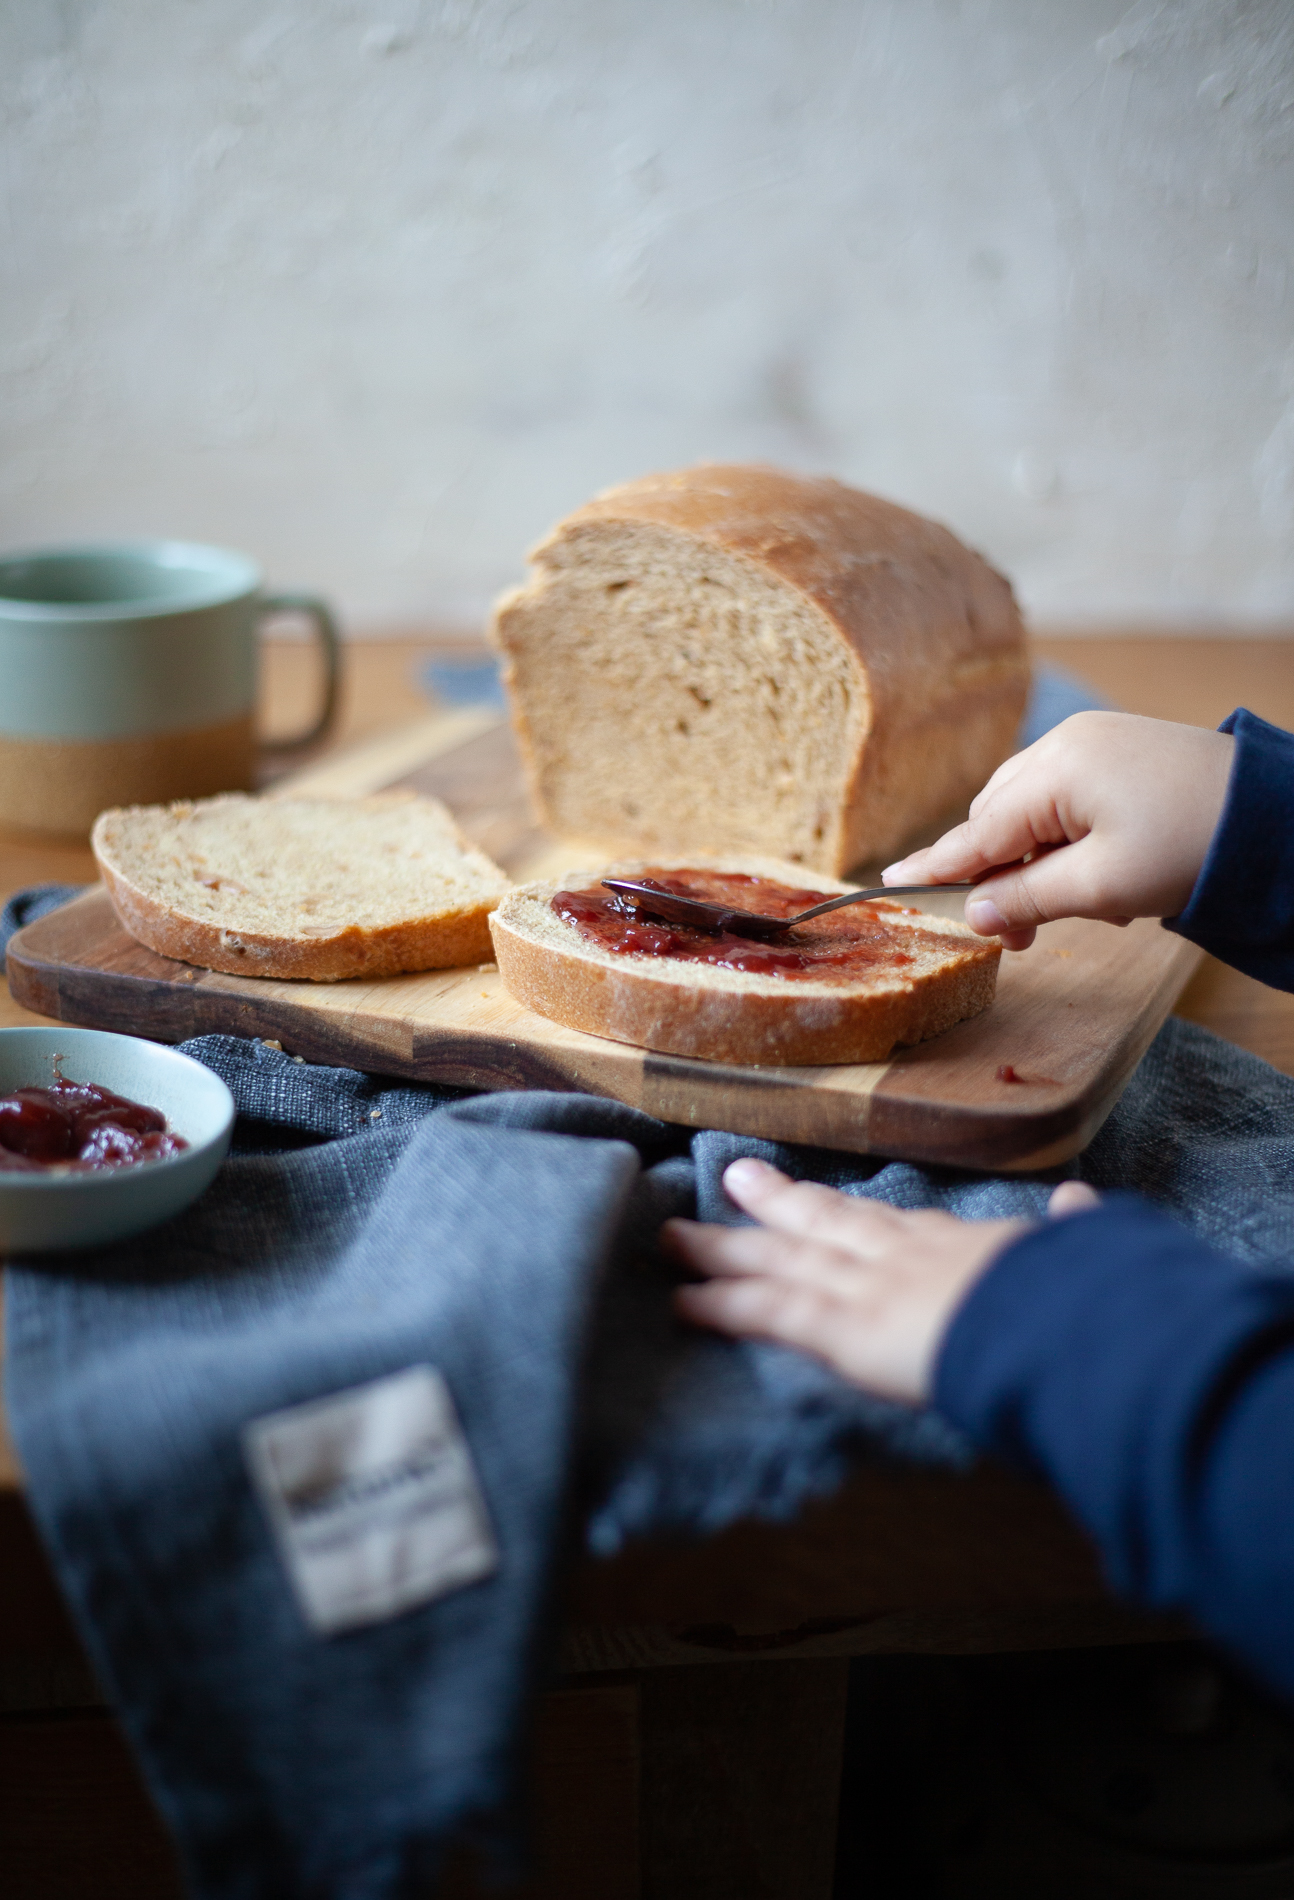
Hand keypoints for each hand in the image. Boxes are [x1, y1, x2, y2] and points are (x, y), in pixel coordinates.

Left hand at [665, 1159, 1099, 1403]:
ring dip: (723, 1250)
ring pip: (777, 1260)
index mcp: (957, 1242)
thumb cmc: (1085, 1295)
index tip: (821, 1202)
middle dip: (775, 1204)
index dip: (849, 1213)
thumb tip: (1085, 1203)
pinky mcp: (841, 1325)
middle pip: (822, 1221)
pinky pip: (767, 1313)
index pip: (890, 1223)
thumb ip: (1078, 1229)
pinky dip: (722, 1306)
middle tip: (733, 1180)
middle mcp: (900, 1252)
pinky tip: (681, 1303)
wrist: (1064, 1321)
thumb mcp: (1086, 1252)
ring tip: (670, 1239)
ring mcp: (863, 1284)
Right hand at [883, 711, 1234, 950]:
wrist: (1276, 814)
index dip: (935, 865)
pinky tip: (1103, 876)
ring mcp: (1094, 742)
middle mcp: (1064, 745)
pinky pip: (1068, 799)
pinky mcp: (1120, 750)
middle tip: (1019, 938)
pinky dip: (1070, 842)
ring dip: (1039, 863)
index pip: (976, 831)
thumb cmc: (1191, 847)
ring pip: (1032, 811)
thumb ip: (1028, 899)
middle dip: (1002, 877)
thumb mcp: (1102, 888)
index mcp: (1053, 771)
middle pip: (998, 819)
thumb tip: (975, 912)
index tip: (888, 881)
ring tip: (1080, 909)